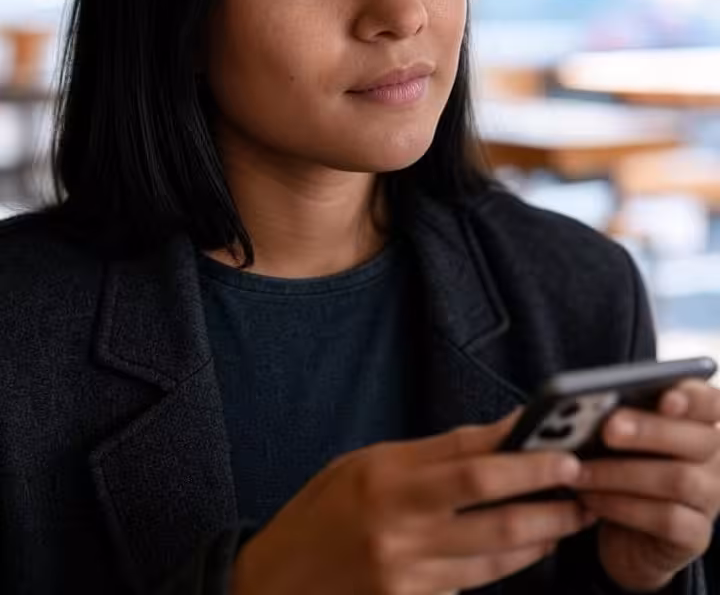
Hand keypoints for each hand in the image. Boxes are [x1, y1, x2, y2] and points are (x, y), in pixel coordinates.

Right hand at [231, 411, 593, 594]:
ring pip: (496, 555)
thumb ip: (429, 456)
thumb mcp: (365, 466)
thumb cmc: (321, 514)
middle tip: (583, 484)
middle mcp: (397, 522)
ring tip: (569, 519)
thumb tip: (494, 440)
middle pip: (494, 507)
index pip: (470, 457)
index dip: (523, 452)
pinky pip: (473, 585)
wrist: (274, 584)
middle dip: (548, 496)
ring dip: (541, 537)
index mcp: (385, 475)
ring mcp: (406, 571)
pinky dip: (507, 567)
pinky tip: (528, 552)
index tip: (561, 444)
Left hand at [578, 380, 719, 591]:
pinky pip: (666, 520)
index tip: (665, 398)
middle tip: (608, 429)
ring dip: (620, 473)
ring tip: (580, 470)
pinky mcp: (696, 536)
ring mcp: (710, 499)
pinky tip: (591, 499)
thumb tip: (591, 398)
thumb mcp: (622, 436)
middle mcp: (715, 460)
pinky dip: (622, 507)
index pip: (710, 403)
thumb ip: (620, 414)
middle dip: (649, 431)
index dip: (692, 398)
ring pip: (679, 480)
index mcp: (700, 423)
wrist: (627, 532)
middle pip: (698, 440)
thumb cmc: (623, 465)